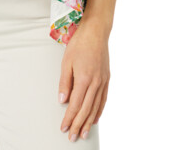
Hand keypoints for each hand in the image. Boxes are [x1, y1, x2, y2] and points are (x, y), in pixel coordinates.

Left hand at [58, 19, 109, 140]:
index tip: (64, 128)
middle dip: (79, 125)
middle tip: (73, 137)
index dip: (69, 118)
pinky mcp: (107, 78)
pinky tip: (95, 118)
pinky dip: (99, 110)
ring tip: (84, 133)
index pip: (76, 105)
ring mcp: (103, 81)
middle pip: (86, 109)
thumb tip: (62, 101)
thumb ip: (65, 83)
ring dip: (89, 122)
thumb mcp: (66, 62)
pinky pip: (103, 99)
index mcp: (84, 79)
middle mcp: (96, 83)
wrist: (96, 31)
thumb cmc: (79, 44)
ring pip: (96, 107)